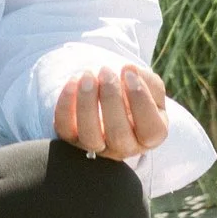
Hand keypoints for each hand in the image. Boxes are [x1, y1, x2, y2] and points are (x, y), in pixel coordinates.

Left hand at [53, 63, 169, 159]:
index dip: (141, 100)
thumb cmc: (134, 93)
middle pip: (119, 135)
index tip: (129, 74)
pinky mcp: (73, 139)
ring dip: (87, 103)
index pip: (151, 130)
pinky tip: (73, 81)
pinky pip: (65, 129)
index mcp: (150, 136)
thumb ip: (148, 80)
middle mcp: (125, 147)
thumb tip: (130, 70)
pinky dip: (66, 105)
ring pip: (90, 136)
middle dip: (111, 99)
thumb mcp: (151, 87)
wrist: (112, 97)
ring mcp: (98, 146)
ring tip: (88, 76)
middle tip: (106, 71)